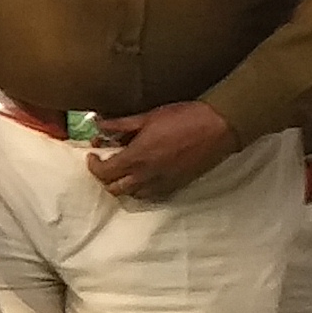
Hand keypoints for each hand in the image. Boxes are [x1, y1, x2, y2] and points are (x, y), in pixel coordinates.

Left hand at [84, 99, 238, 200]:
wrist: (218, 127)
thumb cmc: (184, 118)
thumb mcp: (148, 117)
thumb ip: (120, 125)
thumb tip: (99, 125)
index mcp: (137, 158)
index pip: (104, 172)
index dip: (92, 165)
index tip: (92, 154)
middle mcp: (147, 176)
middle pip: (114, 189)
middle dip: (104, 177)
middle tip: (105, 162)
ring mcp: (163, 184)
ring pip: (133, 195)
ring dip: (122, 185)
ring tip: (123, 169)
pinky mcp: (177, 186)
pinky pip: (152, 195)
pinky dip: (141, 189)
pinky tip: (143, 175)